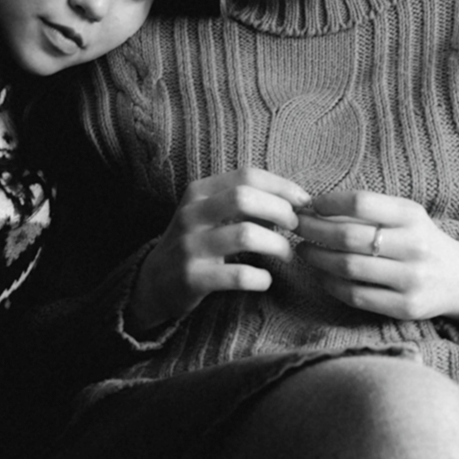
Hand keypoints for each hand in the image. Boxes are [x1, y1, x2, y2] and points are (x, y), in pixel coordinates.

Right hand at [128, 167, 309, 335]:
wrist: (154, 282)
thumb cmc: (195, 243)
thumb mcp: (211, 214)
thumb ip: (245, 204)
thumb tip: (290, 202)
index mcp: (198, 192)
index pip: (247, 175)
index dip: (281, 186)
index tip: (304, 201)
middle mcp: (191, 214)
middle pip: (244, 197)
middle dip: (280, 210)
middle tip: (295, 226)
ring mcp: (190, 246)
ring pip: (245, 234)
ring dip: (277, 244)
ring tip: (287, 253)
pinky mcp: (193, 278)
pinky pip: (238, 275)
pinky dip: (261, 278)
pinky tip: (265, 280)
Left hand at [295, 190, 458, 322]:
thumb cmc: (420, 240)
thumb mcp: (405, 216)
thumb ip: (368, 210)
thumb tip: (314, 206)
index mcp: (413, 216)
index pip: (361, 202)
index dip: (328, 203)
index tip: (309, 205)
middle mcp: (414, 246)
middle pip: (349, 236)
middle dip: (313, 230)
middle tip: (295, 227)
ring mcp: (411, 279)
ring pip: (348, 267)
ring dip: (317, 258)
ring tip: (303, 250)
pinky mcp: (405, 307)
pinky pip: (356, 295)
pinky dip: (330, 283)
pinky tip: (321, 274)